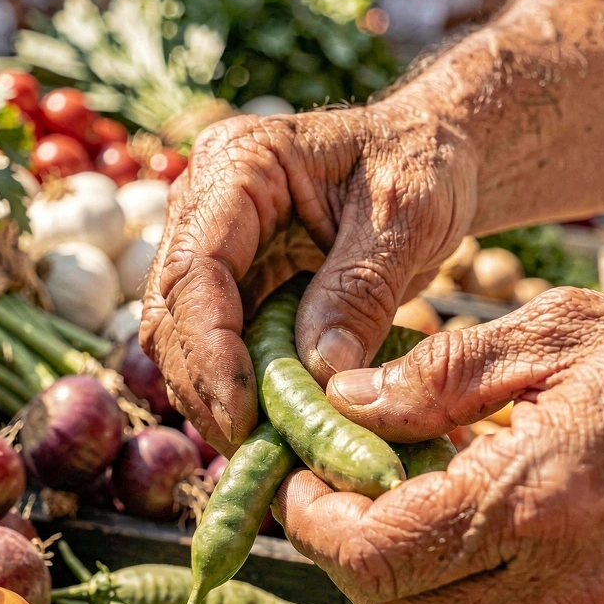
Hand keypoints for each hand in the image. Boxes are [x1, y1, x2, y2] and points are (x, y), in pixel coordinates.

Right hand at [140, 108, 475, 454]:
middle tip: (256, 449)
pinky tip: (274, 425)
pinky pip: (218, 345)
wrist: (431, 154)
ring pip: (183, 337)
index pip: (195, 266)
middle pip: (173, 309)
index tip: (244, 416)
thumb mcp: (407, 218)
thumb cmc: (423, 164)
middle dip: (207, 386)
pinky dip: (240, 390)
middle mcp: (209, 202)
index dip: (210, 349)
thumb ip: (360, 290)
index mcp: (241, 164)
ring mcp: (218, 244)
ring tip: (266, 447)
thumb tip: (320, 372)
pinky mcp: (237, 281)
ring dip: (216, 397)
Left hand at [275, 288, 603, 603]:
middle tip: (335, 489)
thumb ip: (440, 376)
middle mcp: (566, 581)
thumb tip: (349, 400)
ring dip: (401, 573)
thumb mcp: (561, 333)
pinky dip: (464, 586)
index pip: (378, 552)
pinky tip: (478, 521)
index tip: (299, 483)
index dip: (314, 524)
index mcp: (540, 497)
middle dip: (345, 554)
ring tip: (405, 497)